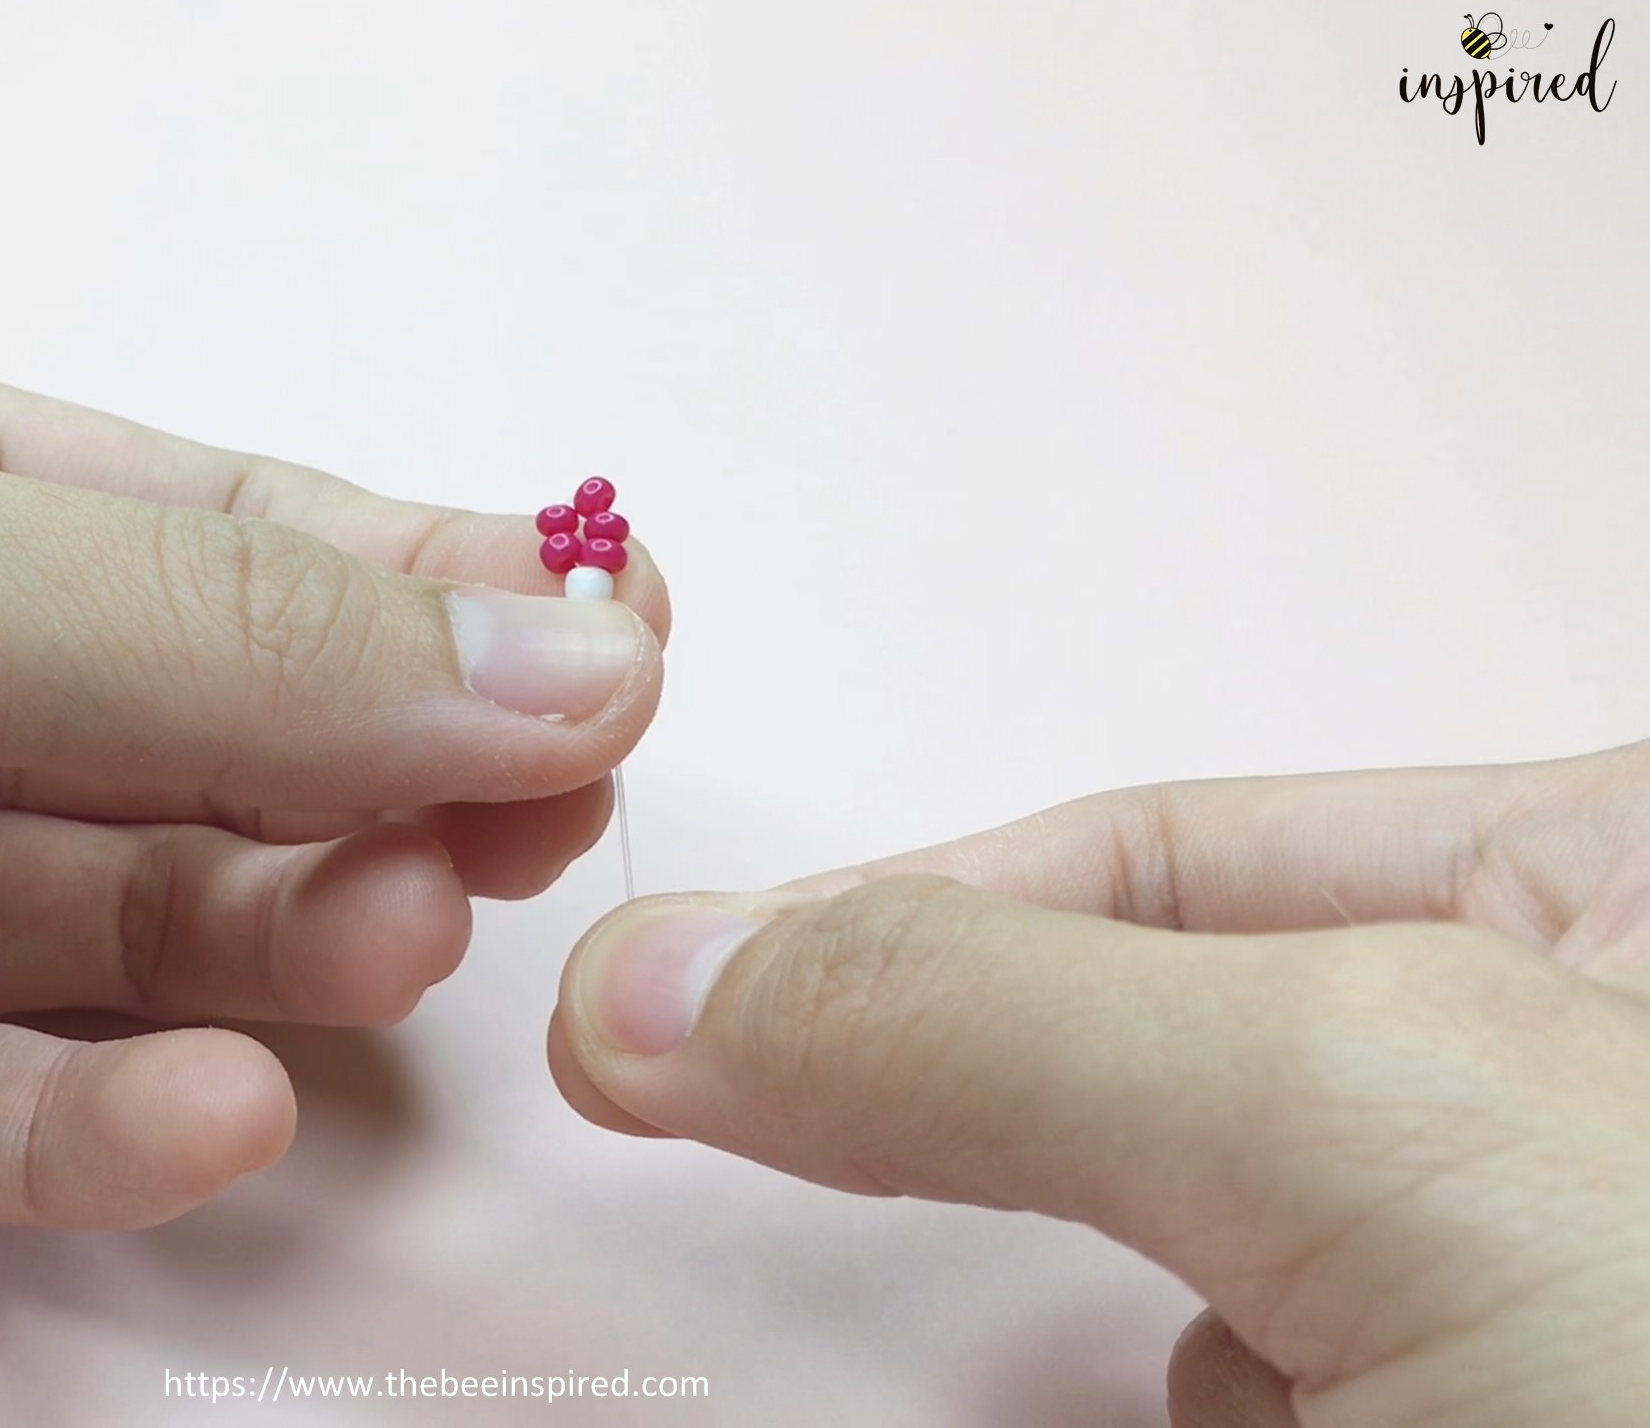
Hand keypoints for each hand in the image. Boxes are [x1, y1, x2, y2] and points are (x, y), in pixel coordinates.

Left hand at [0, 285, 666, 1329]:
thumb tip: (548, 645)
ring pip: (94, 930)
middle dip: (356, 782)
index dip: (421, 594)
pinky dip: (85, 1123)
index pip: (205, 522)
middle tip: (510, 843)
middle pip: (180, 735)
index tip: (618, 669)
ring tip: (371, 953)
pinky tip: (195, 1116)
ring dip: (252, 943)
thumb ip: (177, 623)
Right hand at [550, 751, 1649, 1426]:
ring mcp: (1544, 1290)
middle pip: (1167, 1061)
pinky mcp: (1485, 1418)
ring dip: (1167, 1355)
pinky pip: (1262, 1412)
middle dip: (1010, 1136)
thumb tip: (666, 985)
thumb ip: (988, 1017)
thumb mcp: (1365, 1116)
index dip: (898, 922)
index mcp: (1623, 875)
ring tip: (1295, 1413)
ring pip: (1217, 1282)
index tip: (669, 1012)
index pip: (1158, 850)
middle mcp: (1588, 1072)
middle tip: (783, 1154)